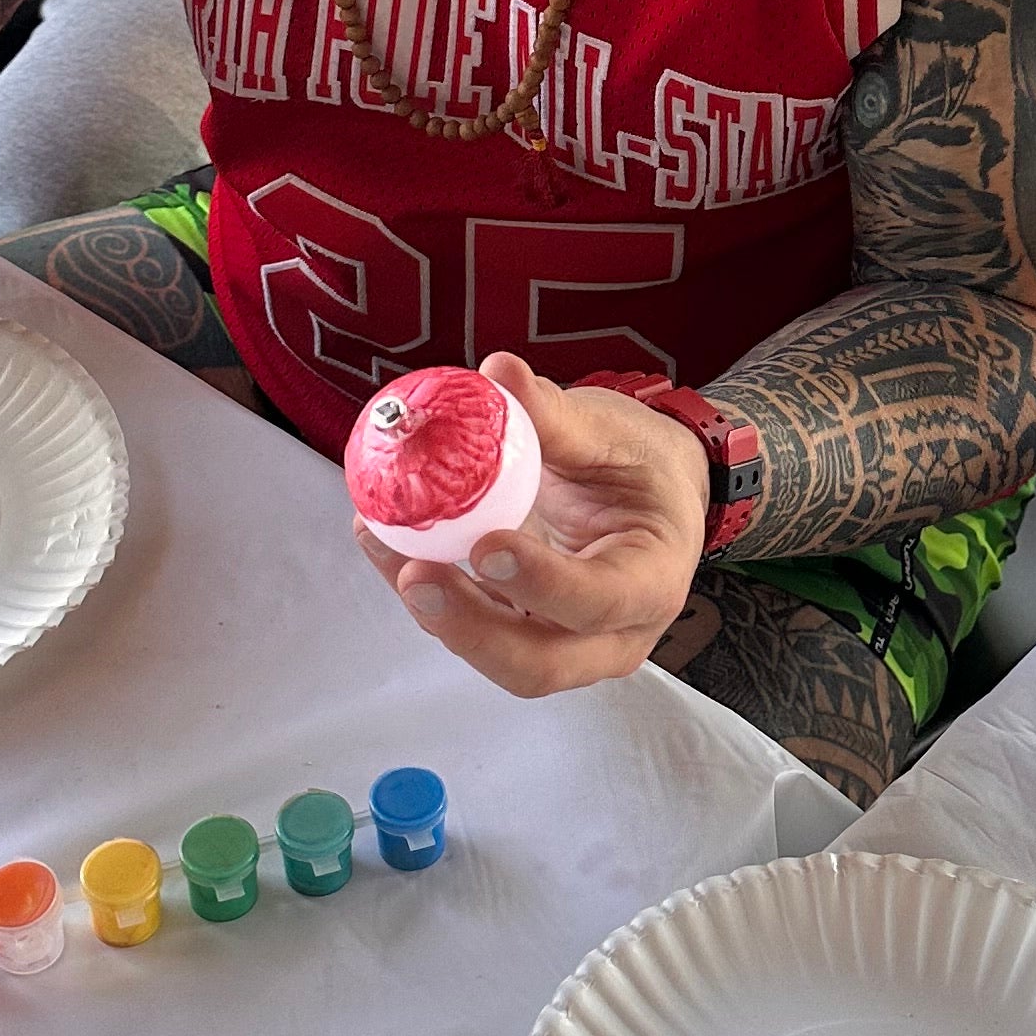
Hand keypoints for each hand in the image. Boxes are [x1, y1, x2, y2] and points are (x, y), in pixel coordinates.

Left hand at [356, 353, 708, 698]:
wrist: (649, 493)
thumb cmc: (640, 465)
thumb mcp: (610, 432)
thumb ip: (555, 414)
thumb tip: (499, 372)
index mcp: (652, 582)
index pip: (598, 600)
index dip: (539, 582)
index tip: (487, 545)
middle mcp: (614, 633)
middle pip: (539, 663)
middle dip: (469, 627)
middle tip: (416, 574)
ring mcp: (565, 644)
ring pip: (496, 655)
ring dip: (434, 610)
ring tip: (383, 546)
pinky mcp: (522, 633)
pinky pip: (472, 627)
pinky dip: (428, 593)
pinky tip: (386, 544)